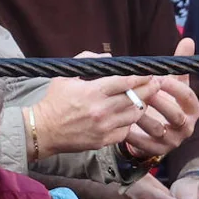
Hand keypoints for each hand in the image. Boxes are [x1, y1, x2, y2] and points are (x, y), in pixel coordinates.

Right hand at [30, 69, 159, 155]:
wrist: (41, 131)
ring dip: (141, 106)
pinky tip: (127, 117)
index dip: (141, 76)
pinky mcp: (103, 141)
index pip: (126, 81)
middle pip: (135, 98)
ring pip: (134, 115)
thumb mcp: (66, 77)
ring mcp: (103, 127)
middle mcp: (101, 110)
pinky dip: (129, 123)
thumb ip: (88, 61)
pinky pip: (125, 131)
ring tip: (143, 100)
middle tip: (156, 83)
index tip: (150, 73)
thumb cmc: (52, 102)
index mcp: (92, 91)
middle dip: (149, 89)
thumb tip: (110, 57)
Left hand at [123, 39, 198, 158]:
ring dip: (142, 116)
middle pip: (175, 115)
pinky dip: (132, 134)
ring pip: (157, 129)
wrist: (155, 128)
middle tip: (142, 91)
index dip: (173, 87)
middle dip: (159, 102)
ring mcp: (172, 140)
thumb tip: (188, 40)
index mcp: (192, 108)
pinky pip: (144, 144)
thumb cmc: (163, 99)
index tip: (158, 79)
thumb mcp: (173, 82)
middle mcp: (186, 126)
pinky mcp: (157, 151)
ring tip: (128, 105)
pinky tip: (120, 123)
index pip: (188, 97)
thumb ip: (179, 63)